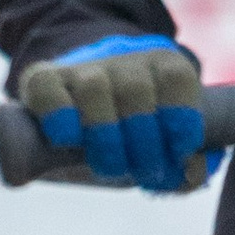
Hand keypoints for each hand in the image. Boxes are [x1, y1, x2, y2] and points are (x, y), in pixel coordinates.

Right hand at [17, 33, 207, 191]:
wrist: (85, 120)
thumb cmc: (137, 141)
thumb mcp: (168, 151)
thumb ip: (188, 166)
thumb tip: (193, 170)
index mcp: (162, 67)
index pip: (176, 76)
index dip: (180, 116)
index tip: (179, 151)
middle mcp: (123, 61)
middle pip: (135, 89)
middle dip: (143, 142)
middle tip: (145, 172)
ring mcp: (80, 69)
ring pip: (93, 87)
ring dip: (105, 135)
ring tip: (110, 166)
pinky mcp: (41, 81)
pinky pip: (45, 87)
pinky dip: (58, 113)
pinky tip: (68, 139)